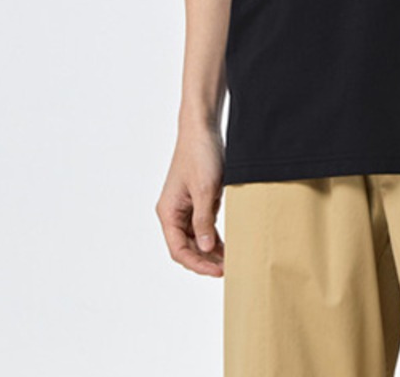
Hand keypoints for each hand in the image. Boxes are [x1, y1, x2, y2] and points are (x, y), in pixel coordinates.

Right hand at [156, 125, 226, 276]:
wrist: (202, 128)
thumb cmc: (200, 154)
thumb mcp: (205, 190)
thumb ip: (204, 221)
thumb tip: (206, 250)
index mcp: (168, 212)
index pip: (179, 250)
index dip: (197, 263)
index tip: (217, 271)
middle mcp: (174, 213)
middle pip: (187, 248)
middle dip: (206, 260)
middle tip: (229, 269)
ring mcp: (185, 207)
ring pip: (197, 239)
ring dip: (211, 251)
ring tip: (231, 261)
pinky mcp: (198, 201)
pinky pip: (204, 226)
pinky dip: (214, 237)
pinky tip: (228, 245)